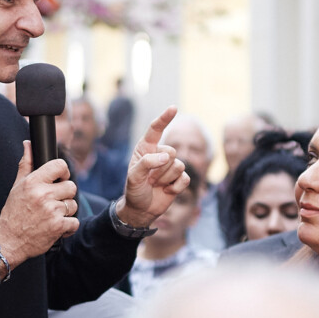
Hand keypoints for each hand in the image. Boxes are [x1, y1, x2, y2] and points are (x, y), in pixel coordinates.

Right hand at [0, 141, 79, 263]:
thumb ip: (25, 164)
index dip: (63, 172)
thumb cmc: (13, 212)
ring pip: (73, 204)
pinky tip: (57, 227)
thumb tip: (28, 144)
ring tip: (52, 215)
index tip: (60, 179)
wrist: (8, 240)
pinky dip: (68, 226)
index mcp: (33, 182)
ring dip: (66, 211)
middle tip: (54, 201)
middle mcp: (43, 195)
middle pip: (71, 186)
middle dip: (65, 194)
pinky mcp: (58, 227)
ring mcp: (52, 211)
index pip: (60, 166)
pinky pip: (74, 222)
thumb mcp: (17, 186)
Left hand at [118, 110, 190, 228]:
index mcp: (146, 148)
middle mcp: (160, 154)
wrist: (141, 209)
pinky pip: (185, 179)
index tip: (174, 108)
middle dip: (160, 169)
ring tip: (156, 185)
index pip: (156, 129)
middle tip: (150, 179)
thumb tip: (166, 156)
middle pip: (172, 152)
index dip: (165, 118)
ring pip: (179, 166)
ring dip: (165, 179)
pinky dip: (175, 188)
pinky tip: (166, 191)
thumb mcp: (133, 177)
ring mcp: (171, 166)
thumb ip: (146, 163)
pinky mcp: (180, 179)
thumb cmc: (134, 190)